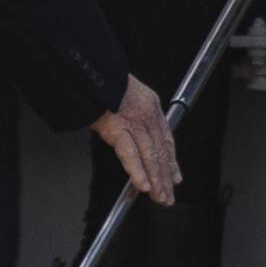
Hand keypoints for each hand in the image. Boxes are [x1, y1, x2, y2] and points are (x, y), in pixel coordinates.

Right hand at [92, 80, 182, 206]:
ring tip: (160, 197)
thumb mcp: (125, 92)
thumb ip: (133, 111)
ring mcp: (133, 120)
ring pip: (150, 155)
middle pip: (160, 150)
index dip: (171, 161)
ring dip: (155, 179)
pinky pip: (129, 153)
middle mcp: (146, 113)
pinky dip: (137, 171)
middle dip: (165, 177)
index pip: (166, 138)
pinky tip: (144, 186)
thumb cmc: (101, 81)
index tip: (175, 177)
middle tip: (168, 196)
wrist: (90, 68)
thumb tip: (129, 135)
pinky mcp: (116, 127)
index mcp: (150, 104)